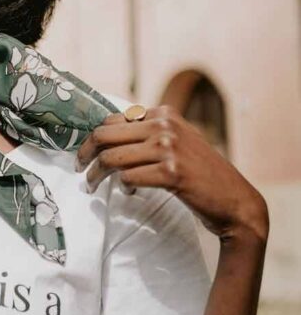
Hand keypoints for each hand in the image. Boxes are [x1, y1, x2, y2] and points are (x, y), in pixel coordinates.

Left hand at [76, 105, 268, 242]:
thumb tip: (107, 136)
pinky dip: (123, 187)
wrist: (235, 201)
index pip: (112, 119)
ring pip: (112, 158)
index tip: (84, 154)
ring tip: (92, 186)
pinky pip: (128, 177)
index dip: (92, 138)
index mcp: (164, 113)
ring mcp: (169, 148)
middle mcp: (165, 125)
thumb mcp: (178, 142)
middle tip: (80, 171)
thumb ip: (149, 134)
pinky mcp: (171, 172)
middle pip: (105, 135)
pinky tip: (129, 192)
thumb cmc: (202, 174)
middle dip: (86, 154)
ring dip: (96, 175)